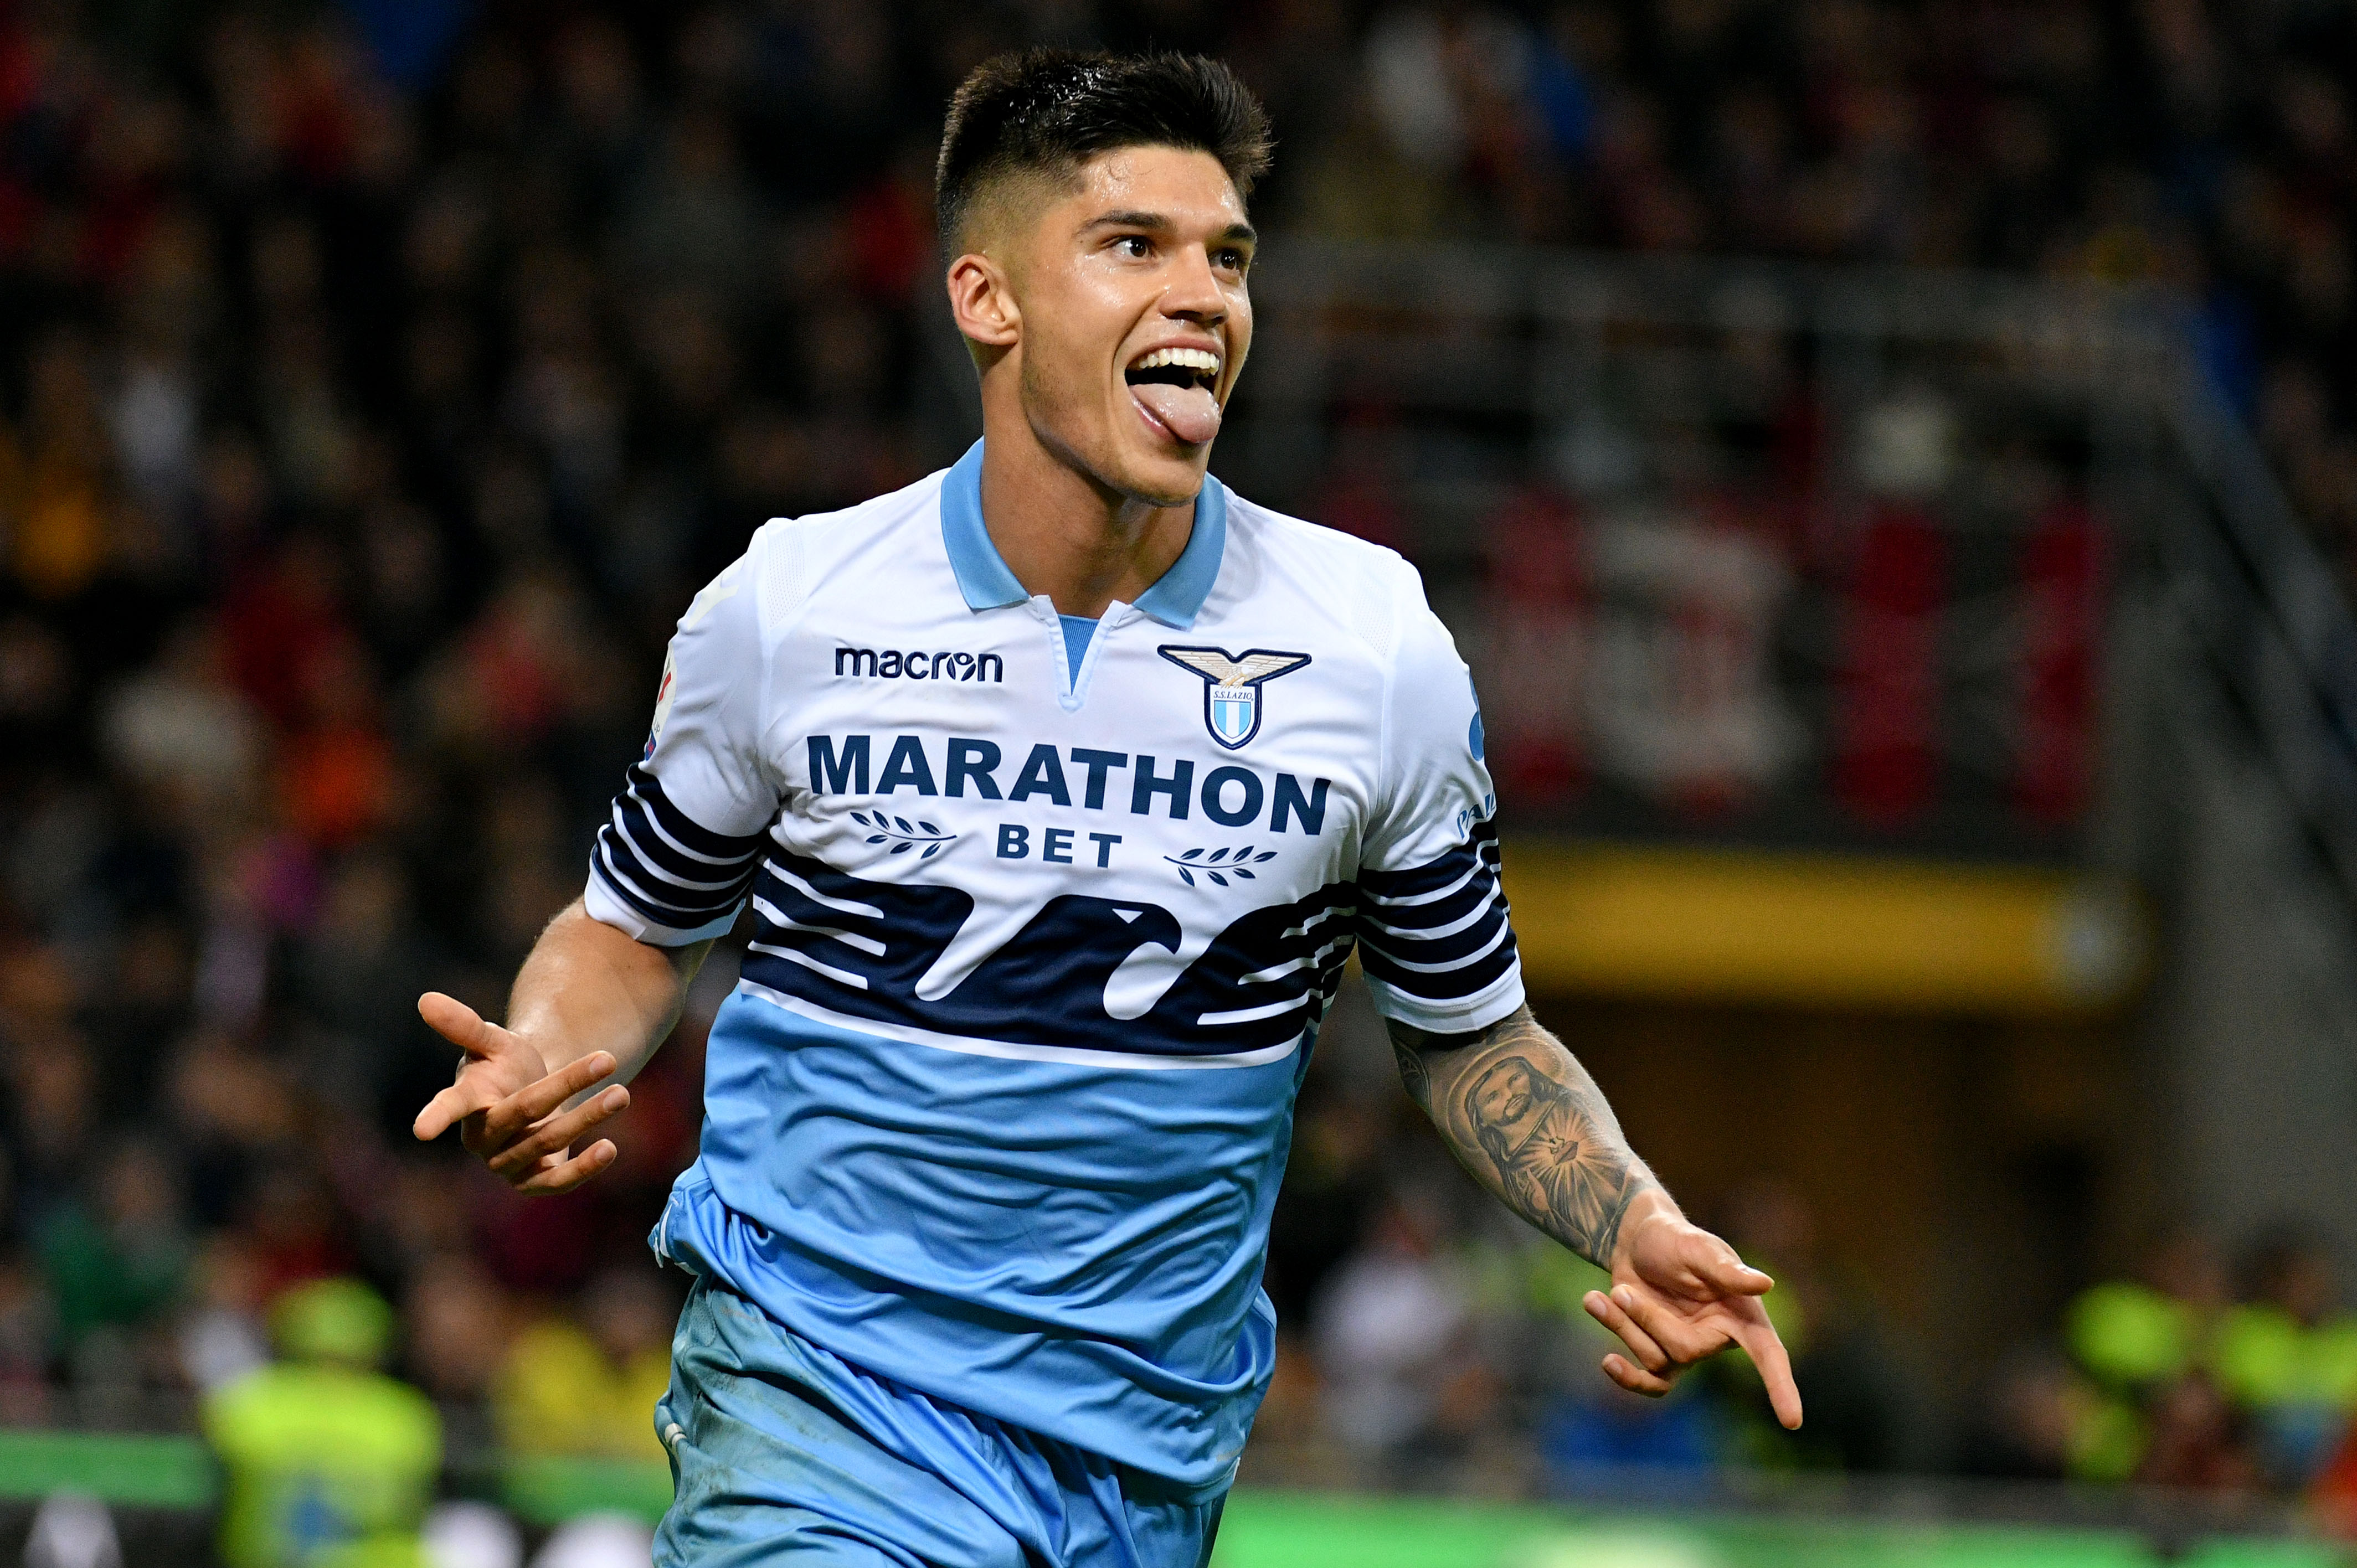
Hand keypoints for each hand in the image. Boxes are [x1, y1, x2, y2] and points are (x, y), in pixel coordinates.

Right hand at [410, 991, 629, 1193]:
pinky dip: (585, 1166)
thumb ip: (464, 1024)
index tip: (421, 1131)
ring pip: (548, 1142)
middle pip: (525, 1110)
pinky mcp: (533, 1181)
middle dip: (567, 1084)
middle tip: (608, 1059)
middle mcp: (481, 1137)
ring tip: (621, 1094)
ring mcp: (506, 1163)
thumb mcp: (491, 1041)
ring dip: (588, 1117)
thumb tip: (425, 998)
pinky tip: (610, 1147)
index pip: (448, 1107)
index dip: (436, 1117)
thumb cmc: (503, 1065)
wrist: (531, 1092)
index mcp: (465, 1101)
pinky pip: (558, 1181)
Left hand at [1580, 1199, 1803, 1428]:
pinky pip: (1650, 1383)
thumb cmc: (1675, 1240)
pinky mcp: (1659, 1354)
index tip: (1792, 1421)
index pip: (1768, 1354)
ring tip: (1612, 1294)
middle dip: (1647, 1320)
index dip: (1781, 1386)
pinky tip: (1608, 1361)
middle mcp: (1720, 1337)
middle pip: (1685, 1351)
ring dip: (1625, 1326)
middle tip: (1623, 1291)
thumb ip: (1727, 1271)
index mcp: (1742, 1312)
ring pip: (1656, 1360)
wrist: (1636, 1241)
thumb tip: (1765, 1284)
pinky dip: (1627, 1377)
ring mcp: (1687, 1349)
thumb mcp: (1698, 1248)